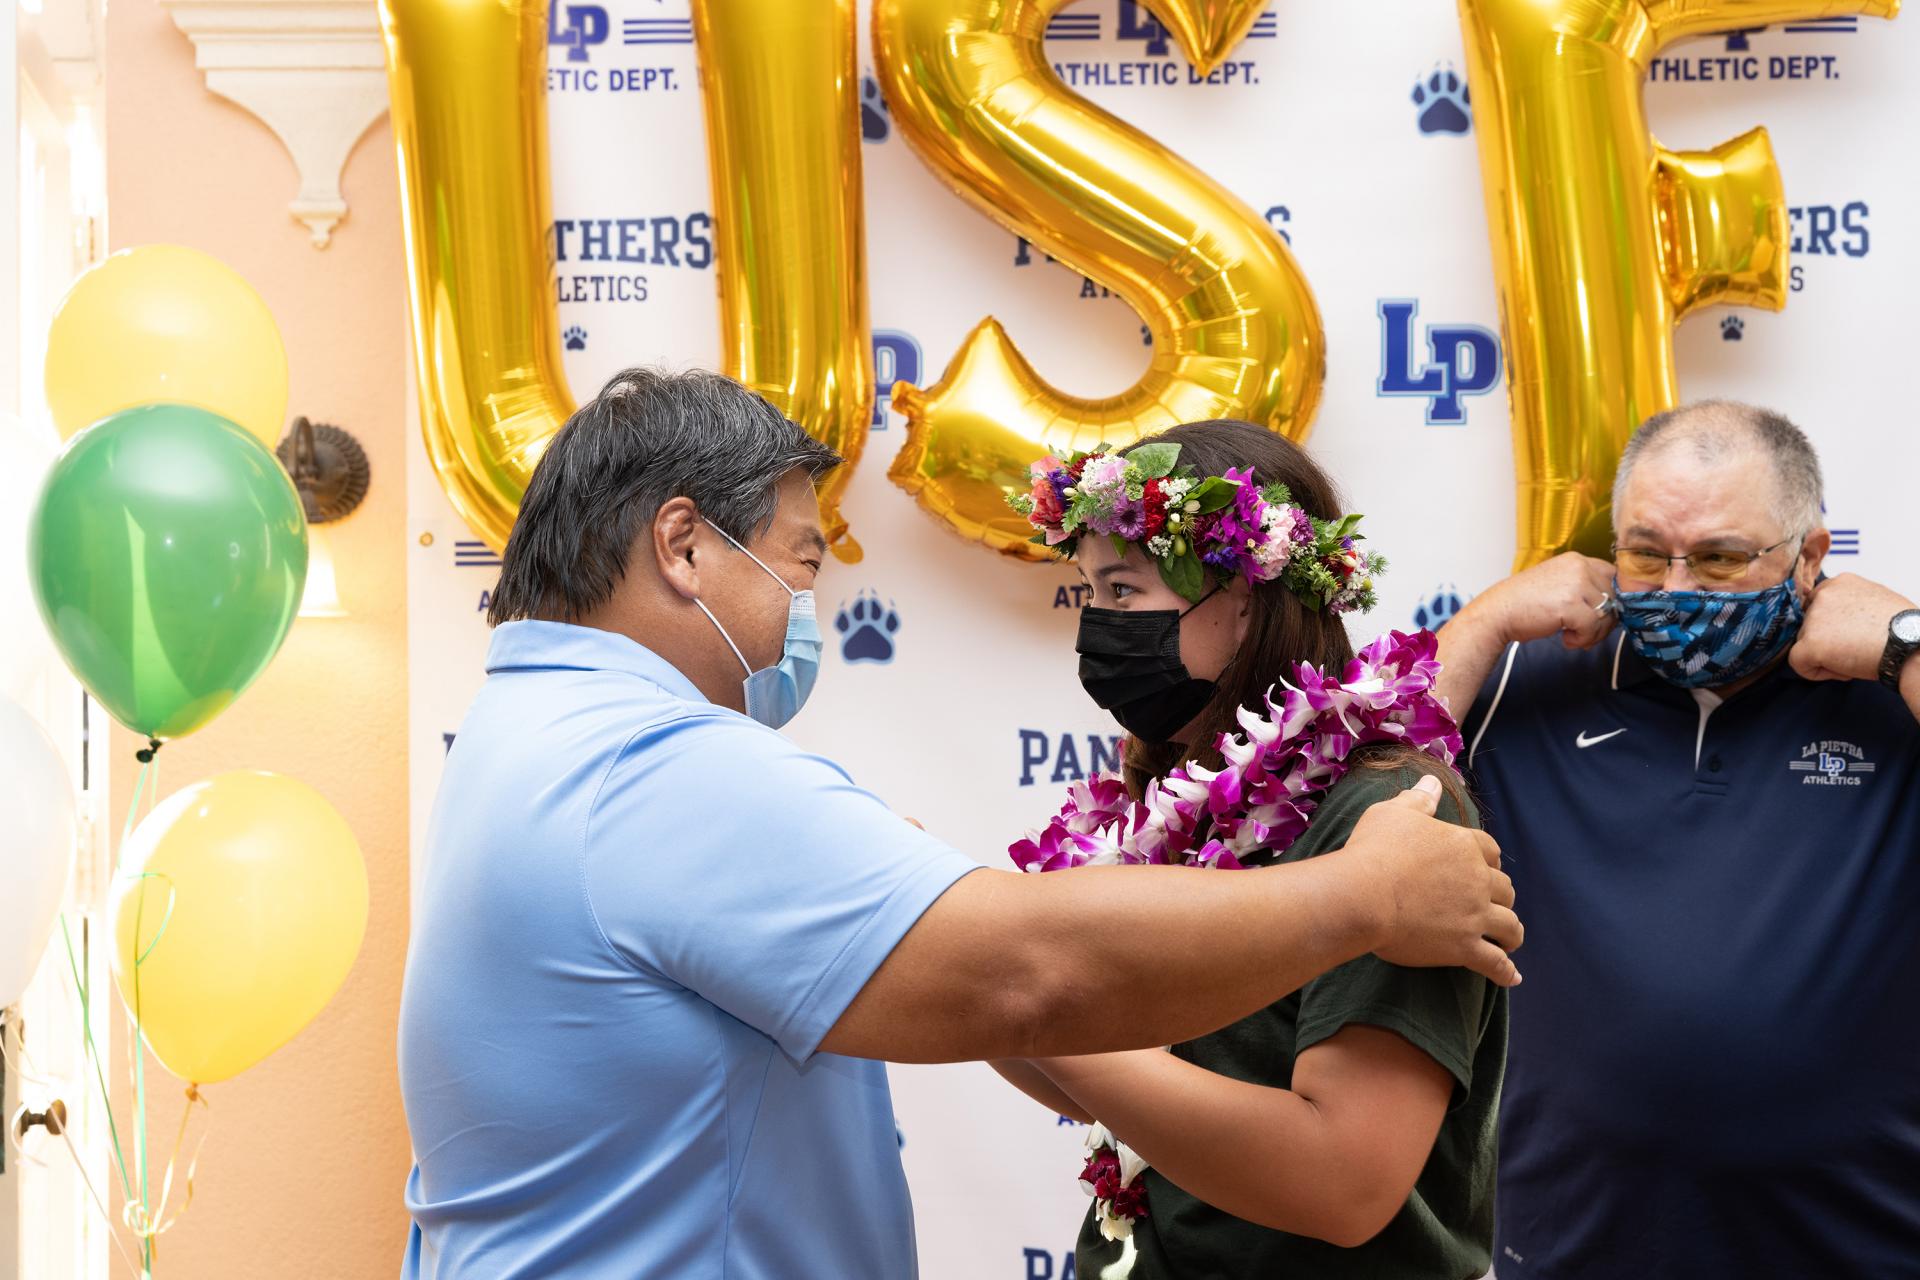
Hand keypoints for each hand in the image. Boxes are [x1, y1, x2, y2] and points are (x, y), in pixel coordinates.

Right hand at [1346, 777, 1521, 986]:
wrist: (1362, 894)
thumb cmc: (1373, 850)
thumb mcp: (1393, 813)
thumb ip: (1418, 800)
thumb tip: (1433, 781)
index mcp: (1463, 846)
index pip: (1490, 850)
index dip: (1488, 859)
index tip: (1484, 866)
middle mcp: (1477, 880)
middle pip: (1505, 888)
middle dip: (1501, 896)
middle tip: (1492, 904)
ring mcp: (1474, 915)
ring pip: (1510, 925)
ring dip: (1511, 932)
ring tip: (1509, 940)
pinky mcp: (1464, 947)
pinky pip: (1496, 963)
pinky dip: (1507, 971)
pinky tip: (1513, 978)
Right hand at [1466, 551, 1616, 650]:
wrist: (1498, 612)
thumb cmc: (1525, 603)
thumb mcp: (1559, 584)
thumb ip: (1585, 587)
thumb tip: (1615, 607)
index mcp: (1577, 560)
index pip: (1614, 577)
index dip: (1610, 600)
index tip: (1598, 615)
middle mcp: (1579, 567)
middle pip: (1614, 597)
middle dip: (1604, 621)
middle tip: (1585, 633)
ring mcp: (1576, 584)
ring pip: (1606, 614)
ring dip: (1593, 633)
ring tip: (1573, 636)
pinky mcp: (1570, 605)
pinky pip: (1593, 628)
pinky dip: (1582, 639)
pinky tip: (1566, 639)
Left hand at [1788, 573, 1915, 683]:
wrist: (1911, 644)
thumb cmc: (1903, 628)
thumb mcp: (1877, 601)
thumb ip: (1851, 605)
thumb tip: (1839, 619)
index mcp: (1840, 583)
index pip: (1817, 605)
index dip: (1830, 625)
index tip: (1850, 635)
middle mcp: (1823, 595)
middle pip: (1809, 625)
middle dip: (1828, 640)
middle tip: (1856, 648)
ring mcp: (1814, 619)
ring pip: (1804, 643)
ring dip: (1825, 656)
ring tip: (1857, 657)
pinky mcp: (1811, 643)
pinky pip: (1798, 663)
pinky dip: (1816, 673)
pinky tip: (1845, 670)